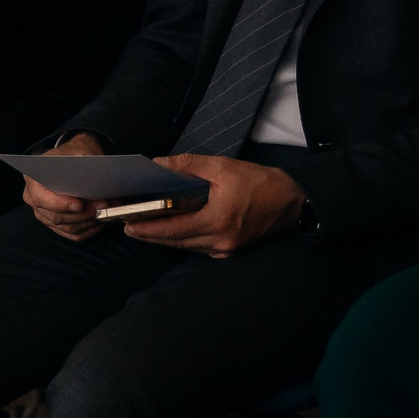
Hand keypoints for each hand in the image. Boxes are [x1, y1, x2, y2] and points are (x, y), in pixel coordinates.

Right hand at [23, 131, 107, 241]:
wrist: (76, 160)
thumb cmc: (74, 154)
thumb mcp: (78, 150)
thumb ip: (83, 162)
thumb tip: (96, 178)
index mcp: (33, 180)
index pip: (41, 198)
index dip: (60, 204)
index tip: (80, 204)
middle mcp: (34, 199)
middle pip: (56, 217)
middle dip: (82, 214)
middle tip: (104, 206)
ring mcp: (45, 214)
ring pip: (67, 227)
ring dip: (89, 222)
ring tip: (108, 211)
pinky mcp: (57, 224)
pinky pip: (72, 234)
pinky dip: (89, 229)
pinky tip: (103, 221)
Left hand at [118, 154, 304, 256]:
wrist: (291, 201)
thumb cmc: (259, 181)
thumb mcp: (222, 167)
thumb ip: (188, 166)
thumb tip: (159, 166)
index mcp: (217, 221)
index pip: (172, 230)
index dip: (147, 229)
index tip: (127, 225)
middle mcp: (219, 242)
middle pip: (175, 242)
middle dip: (151, 234)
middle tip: (129, 225)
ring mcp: (225, 250)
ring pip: (186, 246)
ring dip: (166, 237)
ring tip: (145, 226)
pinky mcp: (230, 251)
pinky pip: (199, 247)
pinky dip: (184, 238)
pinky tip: (174, 228)